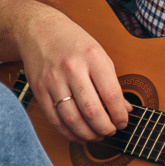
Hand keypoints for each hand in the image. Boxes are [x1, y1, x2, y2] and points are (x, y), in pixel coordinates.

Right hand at [10, 1, 130, 142]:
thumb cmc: (74, 42)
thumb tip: (125, 109)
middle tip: (111, 131)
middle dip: (105, 128)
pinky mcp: (39, 90)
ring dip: (87, 134)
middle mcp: (72, 69)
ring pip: (72, 119)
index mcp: (93, 57)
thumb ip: (112, 82)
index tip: (123, 122)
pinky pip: (54, 119)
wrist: (39, 30)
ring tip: (97, 135)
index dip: (119, 114)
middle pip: (91, 110)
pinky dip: (68, 132)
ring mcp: (53, 80)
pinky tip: (78, 134)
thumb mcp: (99, 54)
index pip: (111, 94)